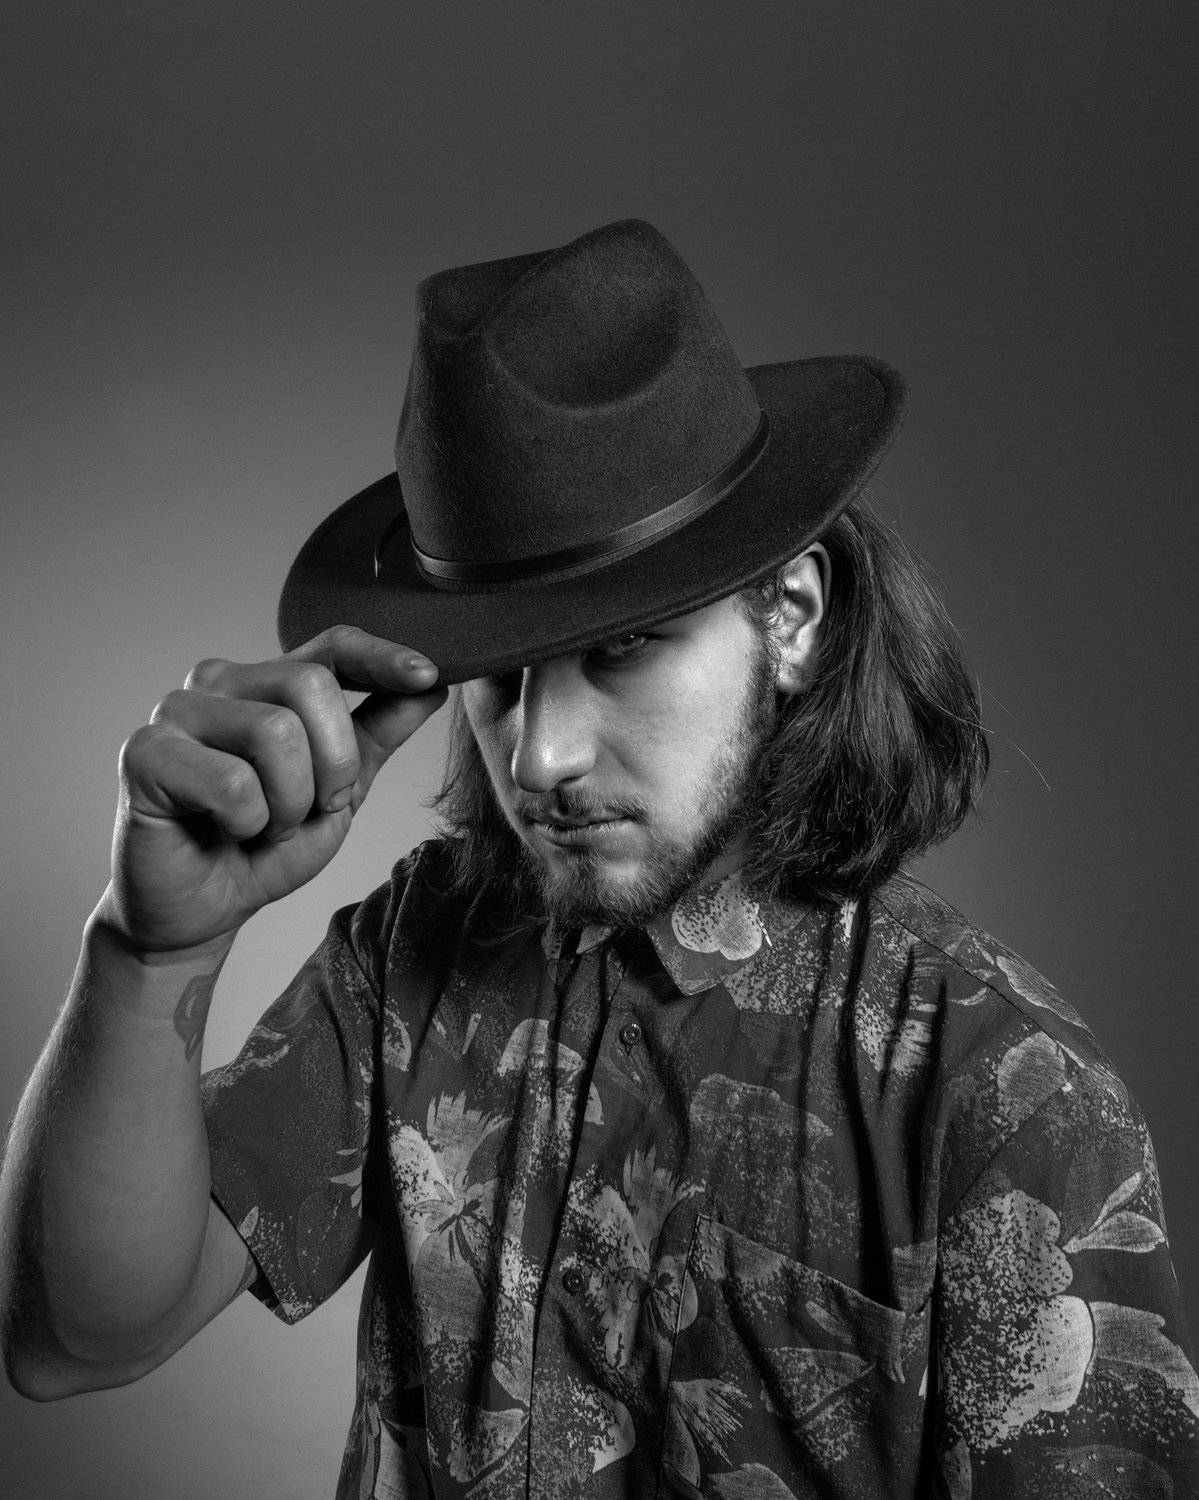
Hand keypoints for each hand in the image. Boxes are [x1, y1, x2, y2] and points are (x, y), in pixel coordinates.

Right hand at [101, 625, 446, 954]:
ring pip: (274, 732)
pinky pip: (232, 782)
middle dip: (334, 764)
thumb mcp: (341, 789)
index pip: (332, 647)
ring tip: (264, 825)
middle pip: (311, 686)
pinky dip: (247, 823)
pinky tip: (223, 831)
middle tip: (313, 808)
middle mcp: (220, 684)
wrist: (203, 909)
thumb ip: (378, 733)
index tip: (429, 674)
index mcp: (268, 684)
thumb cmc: (265, 845)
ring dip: (289, 802)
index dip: (382, 657)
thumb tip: (434, 685)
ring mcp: (177, 713)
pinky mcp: (145, 753)